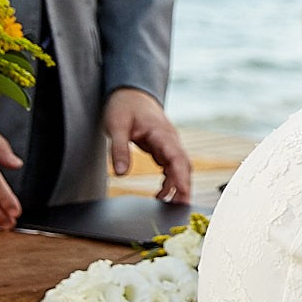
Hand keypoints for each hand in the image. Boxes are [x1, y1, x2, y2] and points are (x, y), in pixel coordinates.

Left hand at [102, 88, 192, 202]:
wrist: (130, 92)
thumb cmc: (124, 105)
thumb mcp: (116, 126)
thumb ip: (119, 150)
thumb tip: (122, 174)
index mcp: (162, 133)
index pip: (177, 157)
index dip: (181, 177)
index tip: (183, 194)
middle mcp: (170, 139)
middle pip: (183, 165)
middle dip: (184, 186)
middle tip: (180, 208)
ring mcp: (168, 143)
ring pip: (179, 167)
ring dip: (177, 185)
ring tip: (169, 205)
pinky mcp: (163, 147)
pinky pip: (171, 166)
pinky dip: (169, 180)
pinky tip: (162, 192)